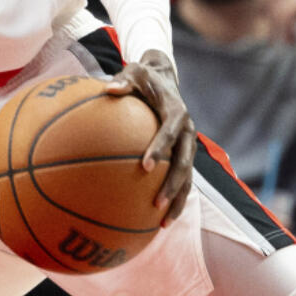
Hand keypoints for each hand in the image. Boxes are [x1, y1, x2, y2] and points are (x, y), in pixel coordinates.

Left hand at [105, 50, 194, 225]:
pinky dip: (175, 197)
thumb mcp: (134, 72)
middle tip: (156, 203)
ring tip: (164, 223)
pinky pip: (182, 178)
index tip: (144, 166)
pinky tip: (160, 217)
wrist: (165, 77)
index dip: (159, 150)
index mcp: (177, 112)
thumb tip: (107, 89)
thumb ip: (123, 81)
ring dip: (178, 199)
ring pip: (187, 177)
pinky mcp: (184, 153)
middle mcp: (187, 131)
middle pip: (184, 163)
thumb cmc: (144, 76)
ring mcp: (188, 145)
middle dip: (173, 185)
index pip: (169, 134)